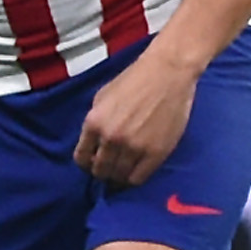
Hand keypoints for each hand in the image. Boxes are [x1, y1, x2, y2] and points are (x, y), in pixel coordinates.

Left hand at [72, 44, 202, 187]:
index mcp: (94, 123)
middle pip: (100, 171)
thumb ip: (95, 122)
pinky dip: (134, 178)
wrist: (169, 71)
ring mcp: (134, 147)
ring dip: (119, 176)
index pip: (81, 159)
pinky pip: (138, 178)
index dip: (87, 163)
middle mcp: (111, 138)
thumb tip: (94, 145)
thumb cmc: (135, 79)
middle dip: (103, 171)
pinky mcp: (156, 153)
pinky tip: (137, 169)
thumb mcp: (103, 97)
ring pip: (119, 177)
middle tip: (111, 167)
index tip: (94, 163)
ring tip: (125, 169)